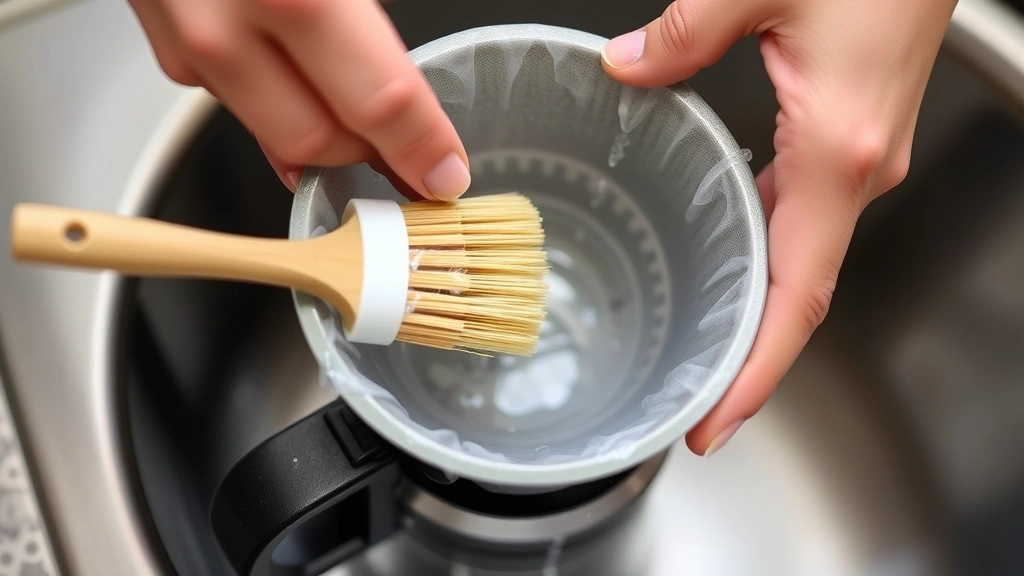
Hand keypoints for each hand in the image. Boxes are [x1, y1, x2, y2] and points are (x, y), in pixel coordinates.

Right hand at [127, 0, 470, 199]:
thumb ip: (365, 7)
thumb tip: (406, 61)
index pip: (379, 104)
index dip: (422, 148)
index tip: (446, 172)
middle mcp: (227, 25)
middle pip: (317, 144)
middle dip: (372, 157)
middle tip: (414, 156)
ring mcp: (186, 38)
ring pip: (271, 132)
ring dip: (327, 138)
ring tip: (368, 128)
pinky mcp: (163, 40)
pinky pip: (235, 97)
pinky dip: (281, 103)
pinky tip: (307, 83)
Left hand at [601, 0, 957, 454]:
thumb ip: (681, 37)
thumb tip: (625, 69)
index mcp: (837, 154)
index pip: (795, 297)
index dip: (755, 373)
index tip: (713, 423)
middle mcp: (858, 172)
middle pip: (798, 296)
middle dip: (747, 361)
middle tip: (689, 406)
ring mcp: (861, 159)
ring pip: (803, 262)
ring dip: (755, 313)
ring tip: (699, 351)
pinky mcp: (853, 138)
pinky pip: (805, 219)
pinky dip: (766, 256)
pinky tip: (728, 260)